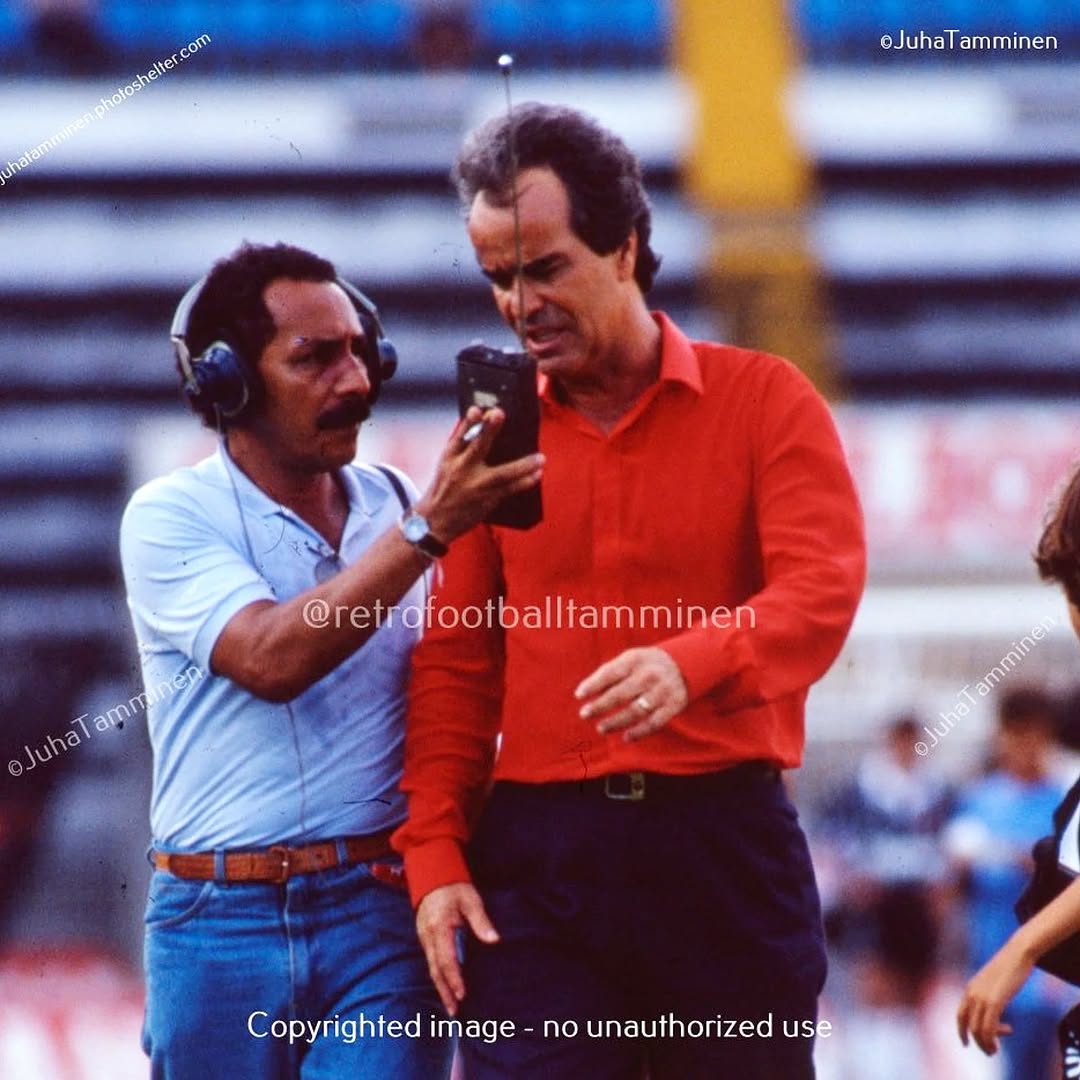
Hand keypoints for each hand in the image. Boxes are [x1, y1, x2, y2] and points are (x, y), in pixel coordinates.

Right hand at [416, 882, 498, 1015]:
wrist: (432, 873)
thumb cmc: (454, 886)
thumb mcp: (471, 900)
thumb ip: (481, 921)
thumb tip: (494, 941)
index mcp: (440, 927)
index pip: (446, 958)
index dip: (454, 978)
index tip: (462, 994)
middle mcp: (428, 935)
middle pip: (435, 969)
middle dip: (444, 991)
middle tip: (454, 1012)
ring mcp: (424, 936)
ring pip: (431, 967)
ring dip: (440, 987)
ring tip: (450, 1006)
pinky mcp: (424, 936)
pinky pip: (430, 960)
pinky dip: (437, 975)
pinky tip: (444, 985)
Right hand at [417, 407, 542, 542]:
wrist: (435, 521)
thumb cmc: (444, 488)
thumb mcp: (446, 464)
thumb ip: (463, 446)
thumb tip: (486, 425)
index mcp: (449, 458)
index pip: (459, 436)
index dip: (468, 422)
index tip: (477, 410)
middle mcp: (461, 470)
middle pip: (476, 447)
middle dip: (488, 430)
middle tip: (499, 414)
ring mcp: (475, 486)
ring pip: (501, 474)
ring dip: (522, 465)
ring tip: (540, 458)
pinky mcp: (486, 500)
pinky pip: (509, 490)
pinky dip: (524, 482)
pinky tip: (536, 475)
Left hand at [575, 647, 688, 740]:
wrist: (686, 663)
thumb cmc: (646, 664)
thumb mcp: (630, 659)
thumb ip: (610, 672)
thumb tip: (586, 691)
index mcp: (635, 660)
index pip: (610, 672)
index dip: (593, 684)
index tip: (579, 695)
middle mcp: (649, 675)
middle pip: (621, 694)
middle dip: (600, 706)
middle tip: (584, 714)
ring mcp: (662, 691)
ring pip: (636, 711)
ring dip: (616, 722)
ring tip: (600, 728)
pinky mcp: (673, 705)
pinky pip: (654, 722)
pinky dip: (639, 732)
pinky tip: (625, 737)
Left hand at [956, 937, 1030, 1054]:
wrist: (1016, 952)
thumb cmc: (1008, 966)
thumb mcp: (993, 981)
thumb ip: (989, 993)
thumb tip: (992, 1006)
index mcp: (970, 988)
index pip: (960, 1015)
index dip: (962, 1032)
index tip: (966, 1044)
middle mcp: (972, 993)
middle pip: (968, 1026)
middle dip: (978, 1042)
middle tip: (992, 1051)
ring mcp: (982, 997)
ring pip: (978, 1030)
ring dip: (987, 1044)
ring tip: (998, 1048)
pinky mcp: (995, 1001)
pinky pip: (989, 1027)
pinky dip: (995, 1038)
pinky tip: (1008, 1032)